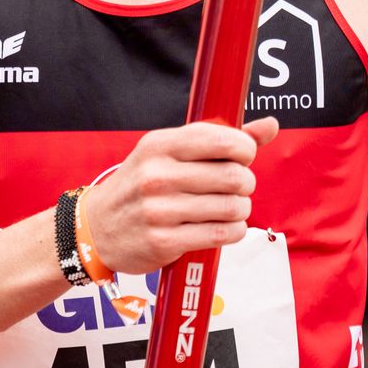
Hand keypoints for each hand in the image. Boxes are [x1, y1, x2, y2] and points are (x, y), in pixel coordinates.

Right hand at [83, 117, 278, 275]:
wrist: (97, 228)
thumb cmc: (141, 186)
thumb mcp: (169, 154)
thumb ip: (220, 139)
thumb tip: (269, 125)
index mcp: (160, 145)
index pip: (223, 141)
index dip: (245, 150)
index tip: (241, 157)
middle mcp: (157, 176)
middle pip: (234, 177)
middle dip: (245, 183)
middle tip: (237, 187)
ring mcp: (158, 211)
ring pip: (232, 207)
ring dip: (240, 209)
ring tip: (229, 208)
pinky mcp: (164, 242)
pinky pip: (222, 234)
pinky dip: (233, 231)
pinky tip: (223, 226)